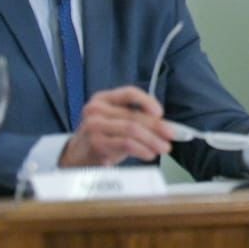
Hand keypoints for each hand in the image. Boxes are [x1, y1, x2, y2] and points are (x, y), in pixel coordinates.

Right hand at [58, 86, 174, 166]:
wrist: (76, 155)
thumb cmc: (103, 135)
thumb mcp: (116, 120)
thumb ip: (137, 117)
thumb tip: (167, 125)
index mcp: (103, 98)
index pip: (129, 93)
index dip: (148, 101)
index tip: (161, 113)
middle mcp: (96, 109)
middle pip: (133, 115)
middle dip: (157, 126)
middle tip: (171, 135)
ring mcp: (94, 126)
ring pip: (132, 130)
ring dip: (152, 140)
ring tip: (163, 147)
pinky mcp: (96, 143)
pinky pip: (126, 144)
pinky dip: (142, 149)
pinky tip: (149, 153)